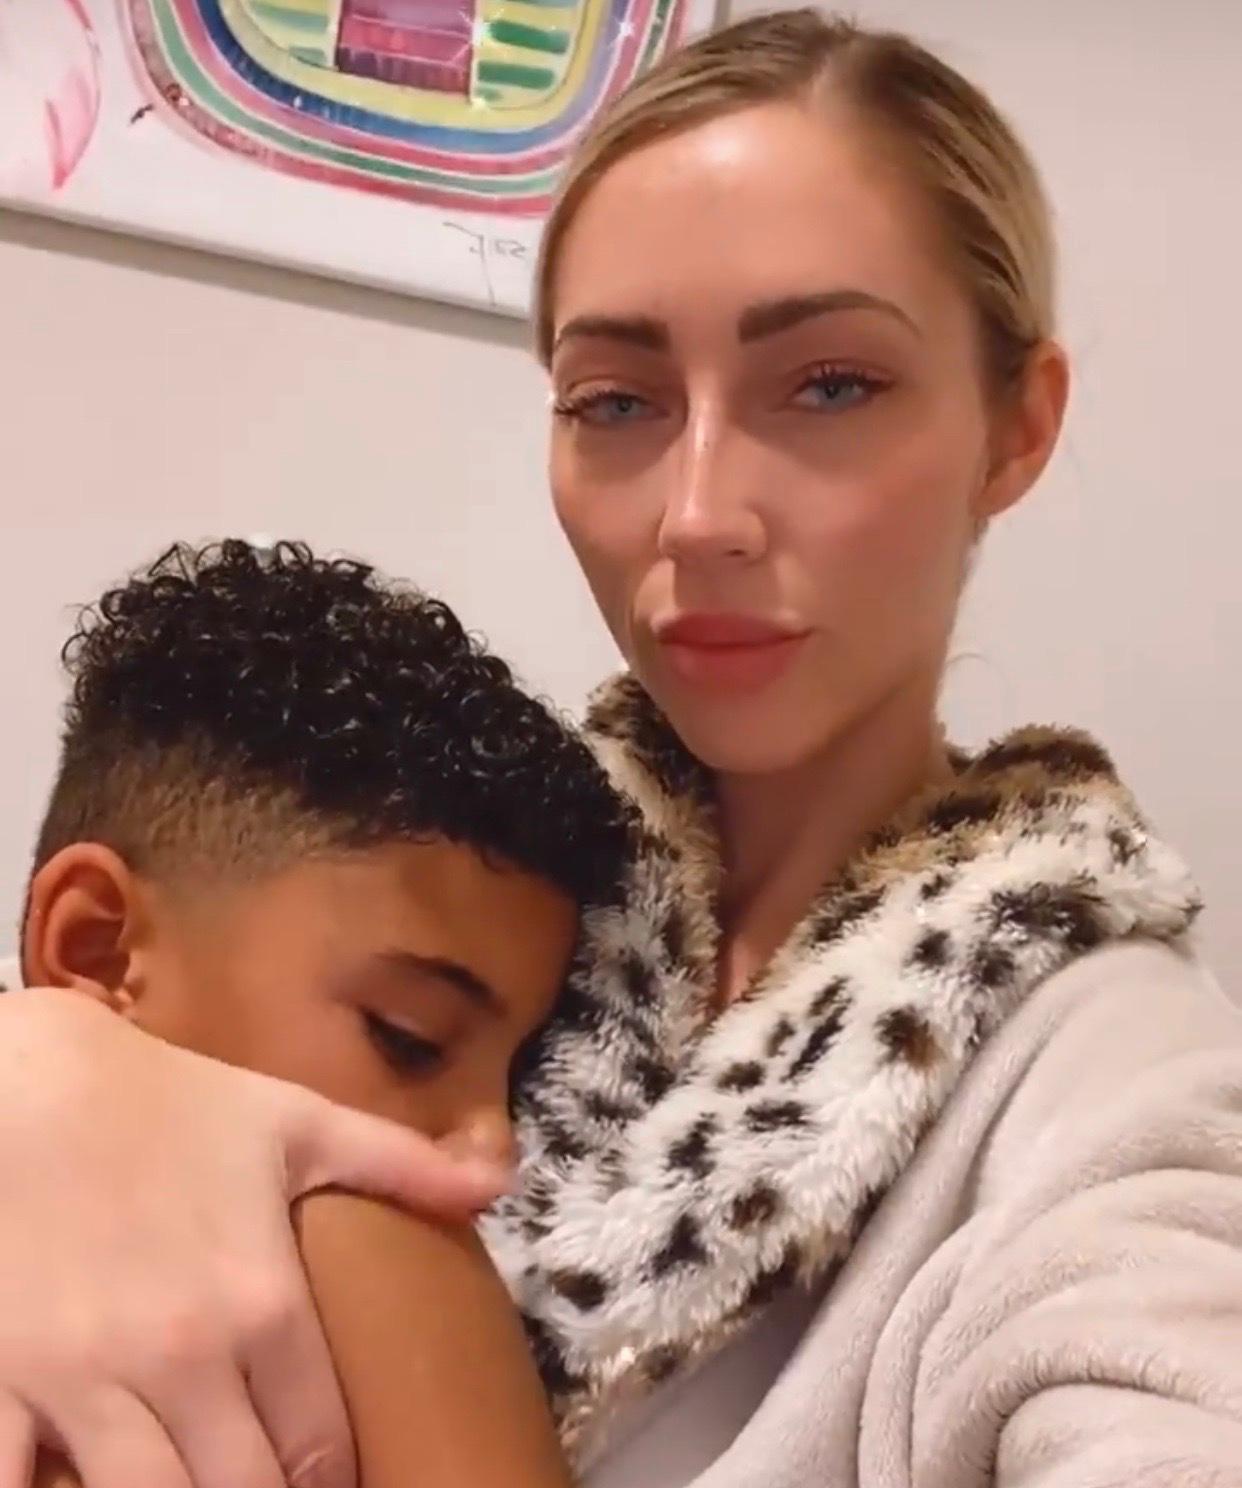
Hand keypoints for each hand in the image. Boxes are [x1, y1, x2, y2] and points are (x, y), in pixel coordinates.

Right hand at [0, 987, 507, 1487]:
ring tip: (192, 1478)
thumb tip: (499, 1179)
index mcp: (262, 1302)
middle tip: (268, 1477)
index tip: (326, 1474)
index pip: (319, 1443)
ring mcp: (84, 1383)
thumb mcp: (294, 1121)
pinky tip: (80, 1479)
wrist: (26, 1077)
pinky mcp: (1, 1389)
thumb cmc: (166, 1099)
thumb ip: (402, 1164)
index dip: (330, 1474)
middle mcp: (183, 1357)